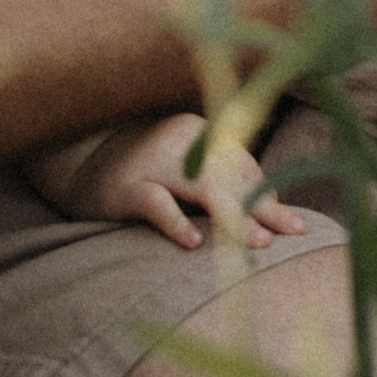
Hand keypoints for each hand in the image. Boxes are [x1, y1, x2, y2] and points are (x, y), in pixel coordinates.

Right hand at [26, 113, 307, 250]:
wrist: (81, 164)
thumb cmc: (148, 171)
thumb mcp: (187, 168)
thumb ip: (223, 180)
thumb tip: (273, 209)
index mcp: (201, 132)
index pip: (244, 165)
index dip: (268, 194)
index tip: (290, 224)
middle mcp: (181, 142)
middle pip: (232, 176)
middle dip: (265, 207)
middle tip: (295, 232)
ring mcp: (153, 163)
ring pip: (201, 188)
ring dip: (233, 216)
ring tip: (258, 243)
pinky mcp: (127, 187)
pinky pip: (156, 204)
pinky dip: (176, 223)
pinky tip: (194, 244)